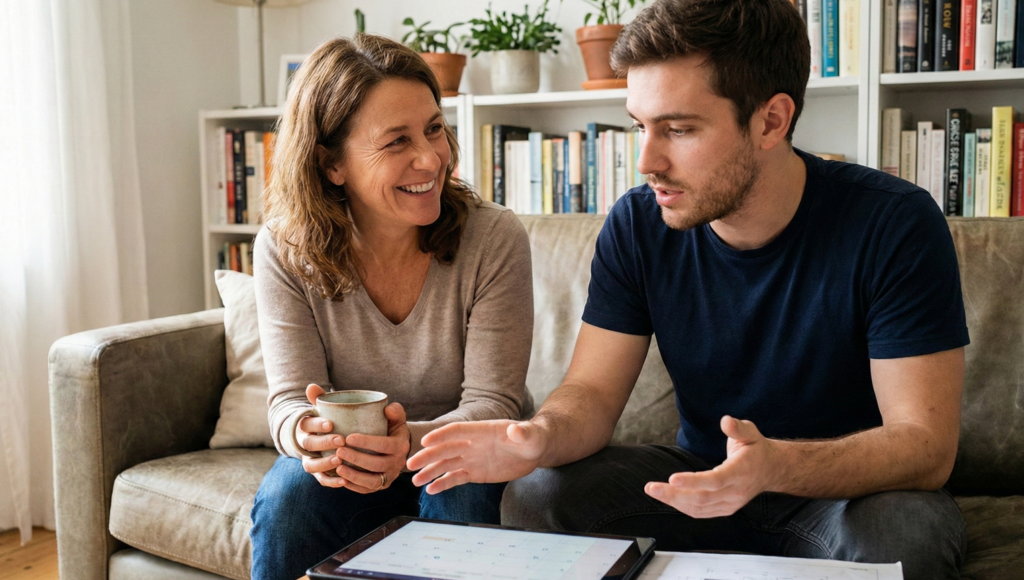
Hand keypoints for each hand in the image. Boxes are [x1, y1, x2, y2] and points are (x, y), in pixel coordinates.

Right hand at [297, 384, 347, 487]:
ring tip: (340, 460)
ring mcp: (310, 459)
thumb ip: (320, 398)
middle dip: (323, 442)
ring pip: (311, 465)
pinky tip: (344, 480)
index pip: (307, 424)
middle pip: (309, 444)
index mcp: (305, 426)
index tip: (330, 423)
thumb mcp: (324, 409)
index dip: (317, 424)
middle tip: (340, 440)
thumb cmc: (327, 420)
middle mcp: (305, 444)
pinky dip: (331, 481)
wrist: (321, 438)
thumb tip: (311, 386)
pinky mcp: (318, 473)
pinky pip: (321, 480)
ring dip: (324, 463)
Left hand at [332, 402, 411, 493]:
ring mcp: (390, 477)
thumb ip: (395, 410)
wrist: (400, 448)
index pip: (384, 445)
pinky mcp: (382, 485)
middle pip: (377, 465)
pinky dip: (353, 486)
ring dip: (354, 475)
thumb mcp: (397, 418)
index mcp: (400, 445)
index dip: (367, 442)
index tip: (349, 437)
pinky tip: (340, 479)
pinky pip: (367, 489)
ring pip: (372, 481)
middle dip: (357, 459)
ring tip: (338, 467)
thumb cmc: (393, 429)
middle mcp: (397, 463)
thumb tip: (387, 409)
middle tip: (339, 451)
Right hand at [406, 419, 547, 494]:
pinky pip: (456, 478)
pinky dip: (443, 484)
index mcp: (481, 431)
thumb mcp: (530, 435)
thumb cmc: (532, 438)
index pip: (456, 431)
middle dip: (428, 456)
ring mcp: (472, 458)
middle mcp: (472, 444)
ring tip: (415, 481)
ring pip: (446, 465)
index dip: (441, 435)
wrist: (534, 450)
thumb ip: (522, 433)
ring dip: (430, 472)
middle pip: (445, 449)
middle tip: (410, 465)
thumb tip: (516, 430)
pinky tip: (430, 490)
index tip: (425, 441)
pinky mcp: (475, 472)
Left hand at [645, 416, 780, 518]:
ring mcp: (731, 503)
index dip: (693, 481)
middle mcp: (736, 491)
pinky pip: (701, 512)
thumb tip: (725, 421)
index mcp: (741, 471)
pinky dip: (682, 507)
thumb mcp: (750, 431)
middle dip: (674, 494)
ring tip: (654, 491)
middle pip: (702, 497)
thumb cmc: (755, 448)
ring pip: (699, 508)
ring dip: (674, 501)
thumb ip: (737, 427)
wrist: (770, 469)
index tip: (672, 478)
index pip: (715, 480)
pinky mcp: (725, 509)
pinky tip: (668, 498)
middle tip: (651, 487)